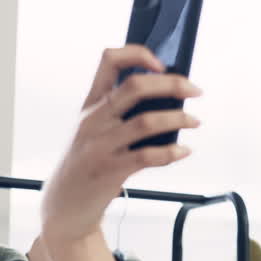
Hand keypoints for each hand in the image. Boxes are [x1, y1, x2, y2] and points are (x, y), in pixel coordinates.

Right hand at [40, 45, 201, 246]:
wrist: (65, 205)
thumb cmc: (88, 162)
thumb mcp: (95, 129)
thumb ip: (121, 111)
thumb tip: (169, 96)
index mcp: (91, 103)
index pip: (109, 61)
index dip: (138, 54)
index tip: (162, 64)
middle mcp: (93, 119)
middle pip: (135, 86)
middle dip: (172, 85)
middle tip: (195, 90)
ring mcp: (100, 145)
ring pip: (146, 121)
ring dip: (178, 119)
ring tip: (195, 121)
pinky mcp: (110, 170)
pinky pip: (147, 156)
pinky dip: (171, 153)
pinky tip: (184, 151)